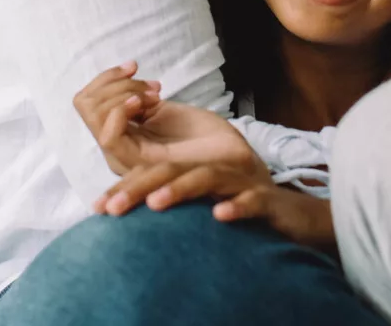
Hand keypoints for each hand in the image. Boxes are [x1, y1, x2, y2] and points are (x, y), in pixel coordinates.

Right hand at [73, 62, 260, 175]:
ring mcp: (124, 157)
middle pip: (84, 103)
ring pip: (95, 115)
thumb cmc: (199, 134)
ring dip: (122, 92)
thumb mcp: (160, 109)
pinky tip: (145, 104)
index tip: (135, 67)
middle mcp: (116, 147)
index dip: (105, 77)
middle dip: (114, 81)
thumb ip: (137, 101)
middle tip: (149, 85)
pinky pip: (110, 137)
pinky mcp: (138, 165)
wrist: (230, 157)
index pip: (86, 101)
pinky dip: (122, 110)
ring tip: (153, 94)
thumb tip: (122, 84)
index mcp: (120, 132)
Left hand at [96, 160, 335, 249]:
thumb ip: (172, 201)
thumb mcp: (202, 204)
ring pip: (207, 179)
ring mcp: (239, 184)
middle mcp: (213, 173)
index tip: (97, 208)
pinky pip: (251, 200)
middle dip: (138, 187)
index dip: (125, 187)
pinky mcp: (265, 199)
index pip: (153, 173)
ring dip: (180, 189)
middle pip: (172, 171)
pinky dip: (236, 206)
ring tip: (155, 203)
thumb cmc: (241, 208)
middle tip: (110, 207)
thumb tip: (130, 218)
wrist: (293, 216)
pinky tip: (219, 215)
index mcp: (195, 174)